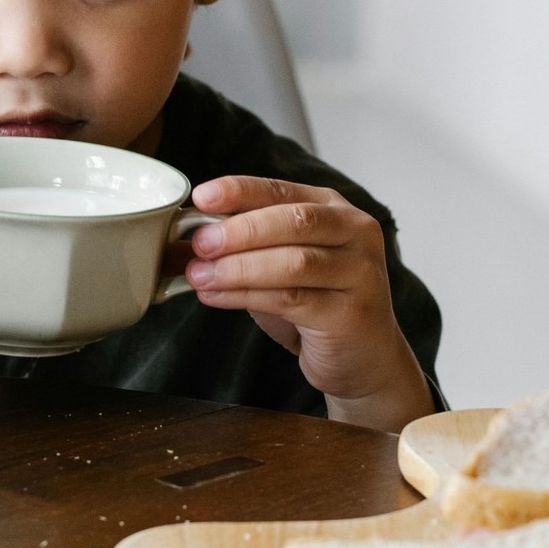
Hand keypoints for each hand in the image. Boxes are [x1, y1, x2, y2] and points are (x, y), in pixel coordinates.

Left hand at [184, 175, 432, 431]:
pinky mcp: (352, 313)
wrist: (363, 358)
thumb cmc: (316, 302)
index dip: (239, 190)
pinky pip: (292, 299)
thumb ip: (245, 243)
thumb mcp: (279, 261)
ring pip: (292, 262)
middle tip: (199, 244)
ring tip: (199, 275)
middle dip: (238, 231)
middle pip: (293, 221)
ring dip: (237, 268)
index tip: (201, 196)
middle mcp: (354, 232)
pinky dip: (246, 296)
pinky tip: (217, 296)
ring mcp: (360, 272)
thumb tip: (185, 236)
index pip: (281, 189)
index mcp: (333, 208)